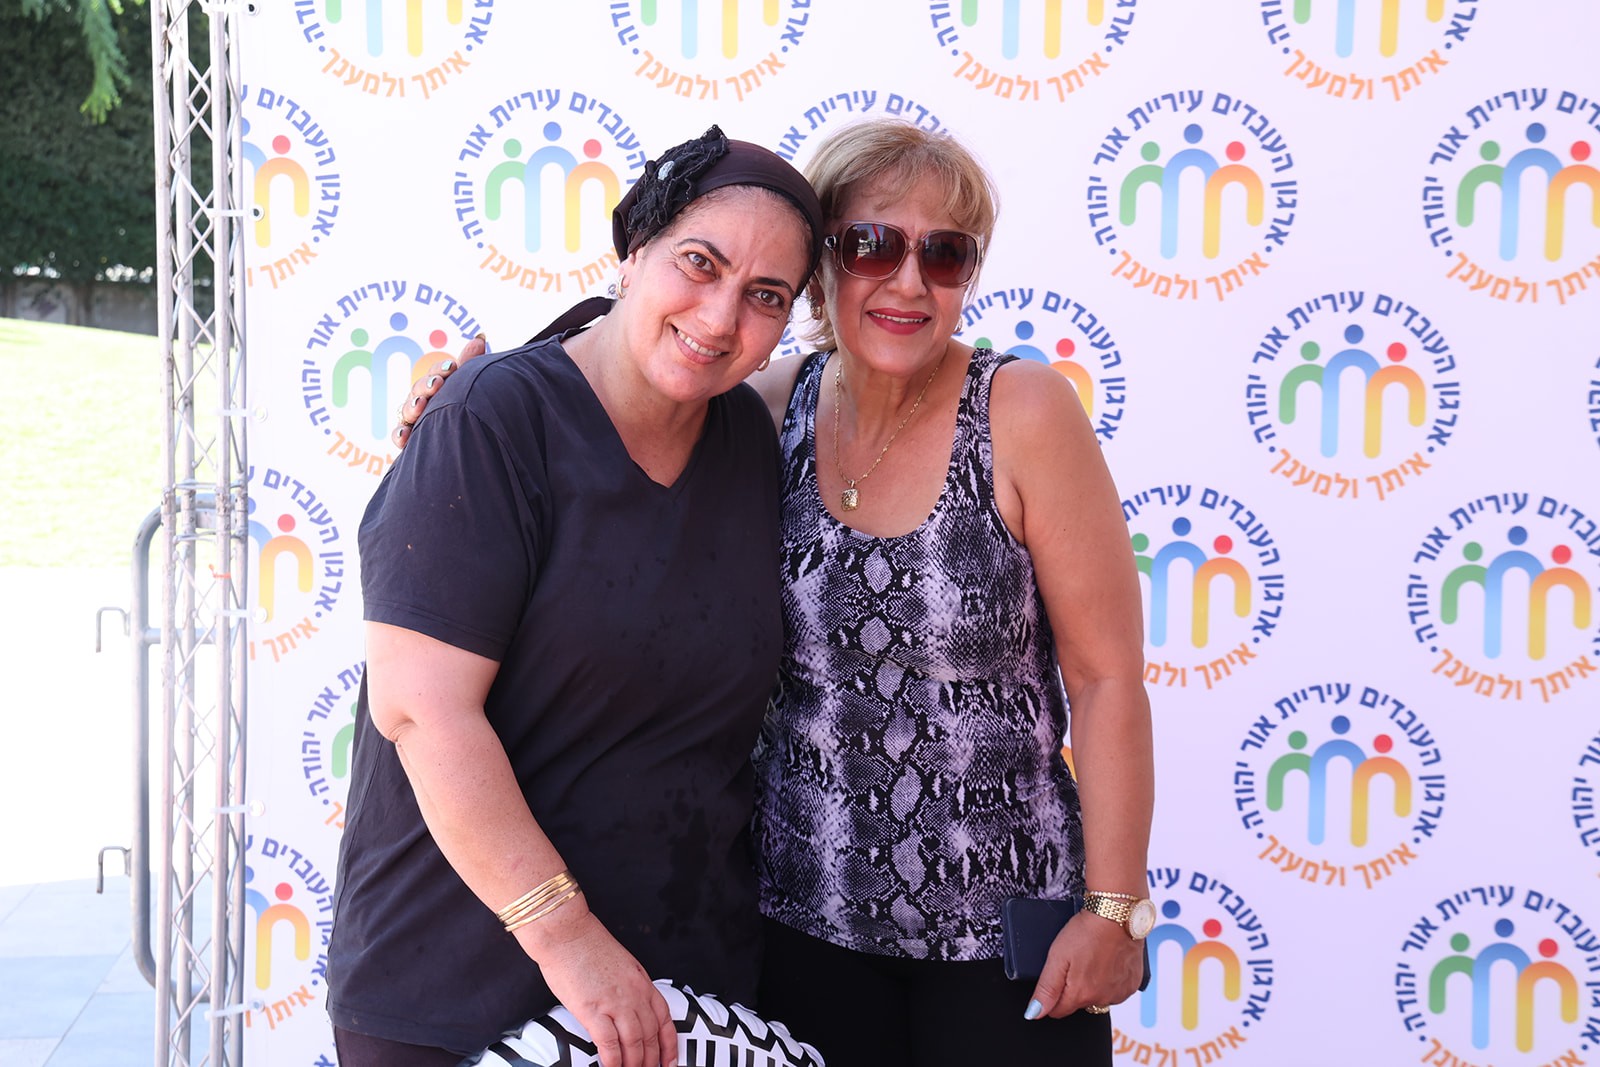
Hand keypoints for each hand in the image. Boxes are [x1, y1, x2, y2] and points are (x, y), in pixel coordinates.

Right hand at [391, 333, 486, 448]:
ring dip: (412, 406)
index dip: (441, 370)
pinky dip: (400, 435)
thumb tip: (480, 336)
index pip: (435, 373)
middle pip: (419, 389)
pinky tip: (406, 436)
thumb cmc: (464, 410)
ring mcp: (414, 419)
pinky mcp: (410, 440)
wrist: (465, 442)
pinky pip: (399, 436)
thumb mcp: (467, 385)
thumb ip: (470, 363)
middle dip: (427, 385)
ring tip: (420, 406)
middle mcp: (423, 401)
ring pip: (407, 410)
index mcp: (437, 387)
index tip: (452, 367)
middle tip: (437, 384)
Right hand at [515, 898, 677, 1066]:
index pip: (664, 1018)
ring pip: (635, 1043)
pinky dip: (613, 1061)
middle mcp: (634, 993)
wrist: (566, 932)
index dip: (669, 1044)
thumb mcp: (621, 964)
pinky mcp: (593, 1010)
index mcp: (642, 981)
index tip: (670, 1062)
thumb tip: (629, 1009)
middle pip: (651, 1035)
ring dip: (635, 1064)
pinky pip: (609, 1043)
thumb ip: (629, 987)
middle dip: (652, 1060)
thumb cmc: (587, 945)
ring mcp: (615, 1002)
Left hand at [1026, 911, 1144, 1019]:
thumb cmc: (1087, 931)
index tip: (1057, 976)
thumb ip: (1046, 989)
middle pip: (1079, 1003)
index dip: (1053, 995)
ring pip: (1098, 997)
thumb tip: (1034, 1013)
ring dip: (1094, 984)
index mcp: (1081, 995)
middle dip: (1074, 988)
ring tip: (1092, 959)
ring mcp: (1120, 992)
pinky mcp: (1133, 984)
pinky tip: (1108, 961)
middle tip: (1076, 962)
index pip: (1058, 1010)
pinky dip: (1111, 979)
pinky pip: (1116, 989)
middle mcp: (1102, 999)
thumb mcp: (1057, 957)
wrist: (1117, 914)